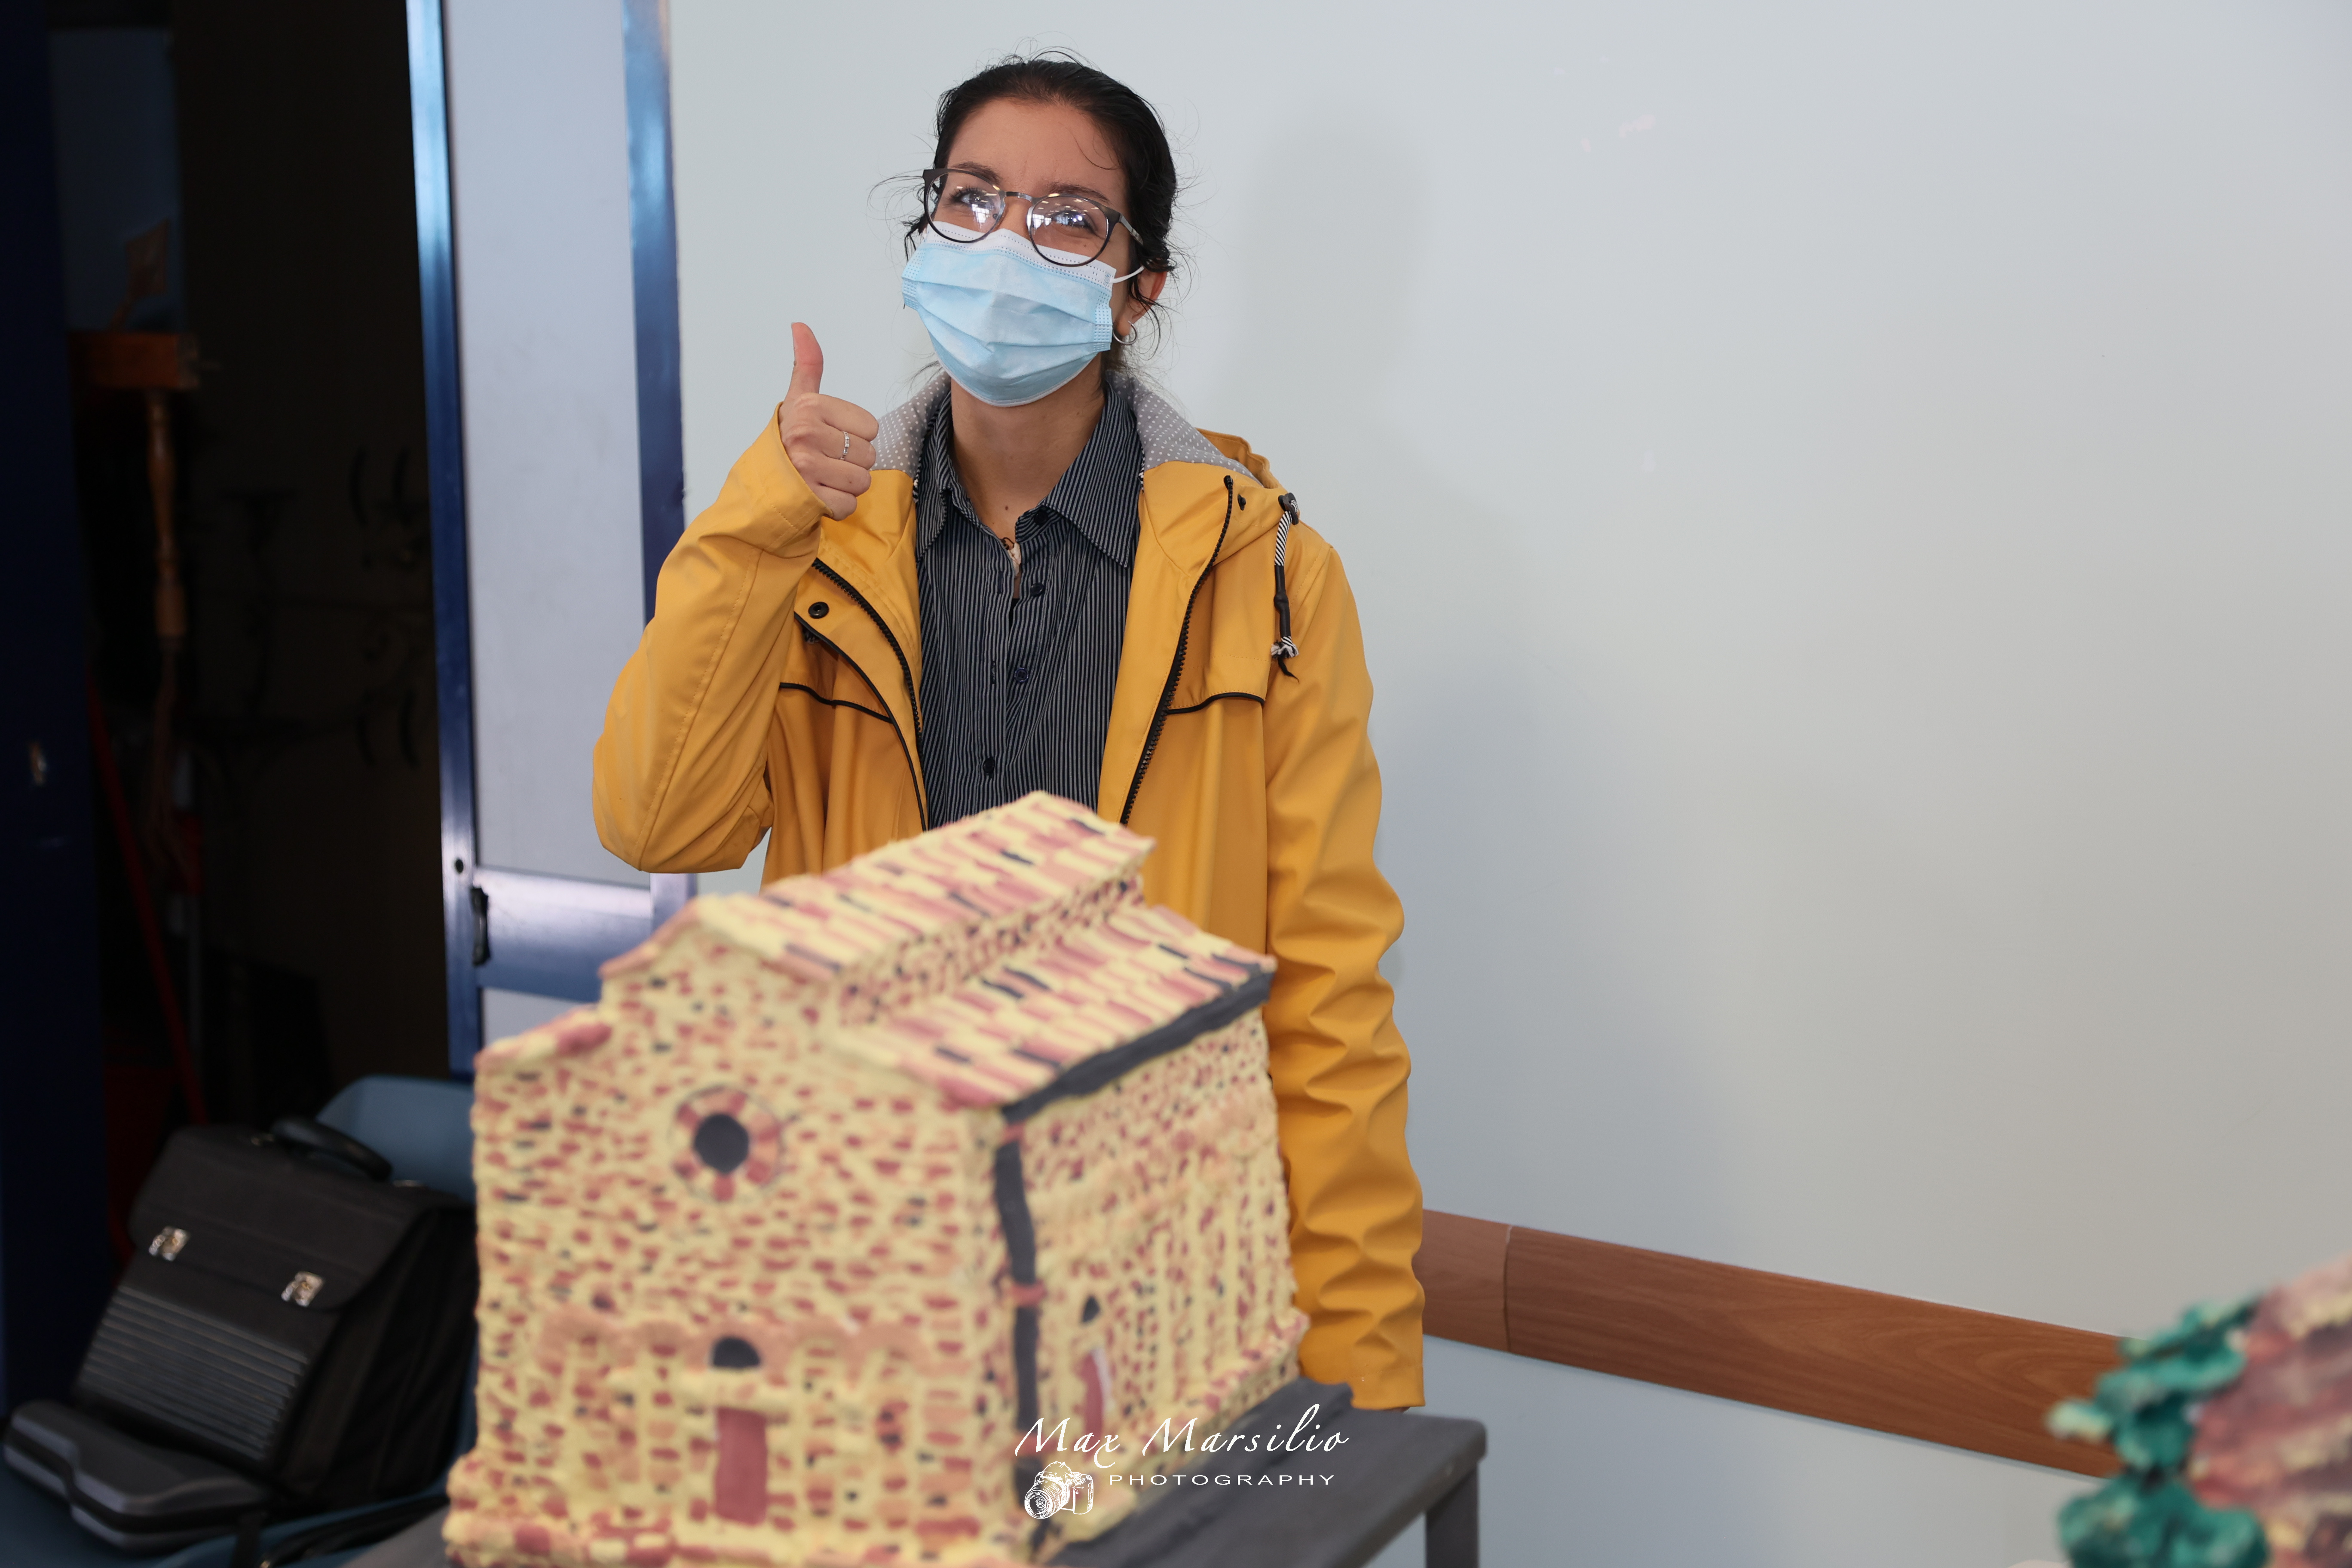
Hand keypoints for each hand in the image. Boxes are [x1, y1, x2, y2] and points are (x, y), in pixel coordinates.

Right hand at [778, 322, 878, 520]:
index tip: (829, 438)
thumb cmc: (785, 442)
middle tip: (825, 461)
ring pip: (862, 481)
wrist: (759, 485)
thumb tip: (800, 325)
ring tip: (823, 479)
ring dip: (846, 486)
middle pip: (869, 455)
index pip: (870, 427)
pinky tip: (819, 495)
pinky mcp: (810, 499)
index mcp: (809, 408)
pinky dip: (837, 506)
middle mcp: (806, 435)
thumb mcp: (797, 400)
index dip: (854, 436)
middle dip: (851, 463)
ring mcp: (807, 468)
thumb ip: (807, 364)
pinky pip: (849, 504)